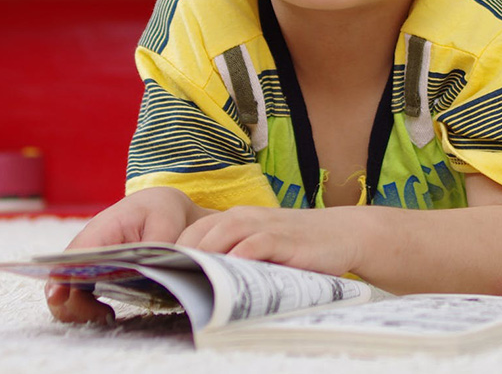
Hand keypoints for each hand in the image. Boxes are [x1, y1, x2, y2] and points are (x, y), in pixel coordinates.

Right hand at [46, 186, 210, 323]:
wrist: (158, 203)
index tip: (60, 298)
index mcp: (102, 229)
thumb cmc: (158, 211)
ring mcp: (86, 257)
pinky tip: (106, 311)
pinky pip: (77, 290)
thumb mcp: (164, 225)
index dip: (61, 277)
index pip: (73, 255)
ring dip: (78, 307)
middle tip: (104, 314)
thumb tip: (148, 274)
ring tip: (107, 315)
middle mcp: (87, 244)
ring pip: (66, 288)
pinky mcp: (92, 269)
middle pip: (62, 278)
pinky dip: (84, 305)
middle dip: (73, 303)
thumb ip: (154, 250)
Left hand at [175, 205, 361, 276]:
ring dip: (206, 252)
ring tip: (191, 276)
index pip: (194, 231)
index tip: (161, 276)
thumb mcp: (261, 247)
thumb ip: (235, 257)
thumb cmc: (296, 246)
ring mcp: (266, 226)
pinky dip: (243, 254)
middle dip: (183, 255)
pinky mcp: (286, 239)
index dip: (175, 252)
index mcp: (236, 219)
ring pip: (226, 231)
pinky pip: (259, 243)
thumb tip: (200, 283)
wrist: (340, 234)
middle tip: (169, 282)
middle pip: (203, 231)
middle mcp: (246, 218)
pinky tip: (232, 270)